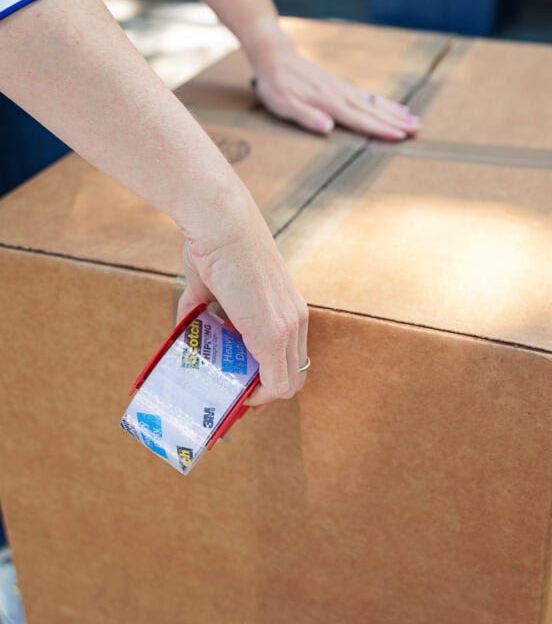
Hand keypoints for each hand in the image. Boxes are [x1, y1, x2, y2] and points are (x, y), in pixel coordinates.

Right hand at [176, 190, 308, 410]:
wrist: (221, 223)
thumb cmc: (214, 243)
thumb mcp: (210, 283)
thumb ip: (201, 307)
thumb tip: (184, 325)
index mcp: (287, 305)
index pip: (292, 356)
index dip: (270, 377)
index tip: (243, 385)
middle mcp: (296, 318)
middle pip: (293, 375)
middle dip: (264, 394)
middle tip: (235, 400)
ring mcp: (287, 328)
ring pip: (287, 384)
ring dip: (258, 398)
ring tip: (230, 398)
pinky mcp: (273, 335)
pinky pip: (275, 383)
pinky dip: (257, 398)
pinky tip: (236, 397)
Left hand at [250, 41, 420, 140]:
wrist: (276, 57)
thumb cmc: (277, 85)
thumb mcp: (284, 104)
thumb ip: (306, 116)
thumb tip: (327, 127)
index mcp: (328, 102)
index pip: (359, 119)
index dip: (379, 129)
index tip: (399, 136)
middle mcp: (341, 94)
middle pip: (373, 111)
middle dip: (396, 121)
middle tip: (418, 129)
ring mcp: (344, 89)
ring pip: (374, 103)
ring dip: (395, 113)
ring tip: (415, 120)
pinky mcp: (342, 86)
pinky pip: (369, 97)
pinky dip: (385, 103)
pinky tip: (396, 108)